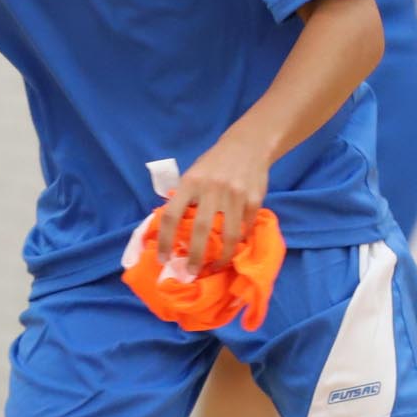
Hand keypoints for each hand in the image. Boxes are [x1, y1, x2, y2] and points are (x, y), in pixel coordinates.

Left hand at [152, 133, 269, 274]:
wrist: (248, 144)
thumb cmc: (214, 163)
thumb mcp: (193, 174)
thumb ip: (184, 197)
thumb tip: (173, 230)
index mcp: (191, 182)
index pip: (171, 215)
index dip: (164, 240)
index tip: (162, 259)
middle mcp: (212, 189)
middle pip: (201, 230)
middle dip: (195, 256)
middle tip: (191, 272)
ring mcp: (235, 195)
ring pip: (229, 235)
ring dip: (222, 256)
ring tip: (217, 265)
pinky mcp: (254, 199)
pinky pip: (246, 227)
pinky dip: (240, 239)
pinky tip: (235, 245)